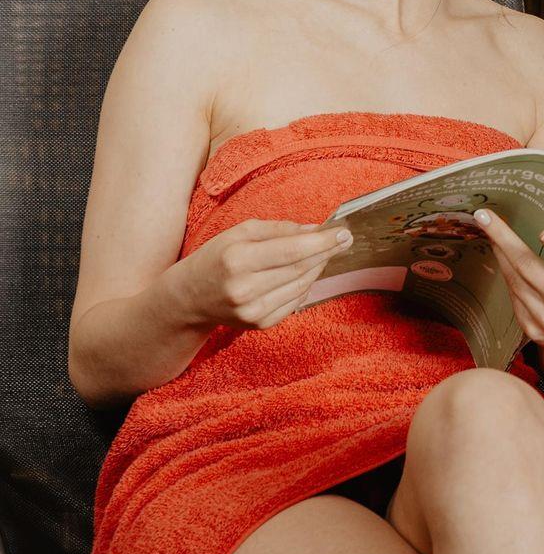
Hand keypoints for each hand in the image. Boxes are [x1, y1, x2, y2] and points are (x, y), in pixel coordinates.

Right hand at [168, 218, 356, 330]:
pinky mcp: (259, 324)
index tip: (344, 233)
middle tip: (343, 240)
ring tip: (323, 253)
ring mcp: (253, 311)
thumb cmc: (216, 258)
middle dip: (326, 252)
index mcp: (237, 260)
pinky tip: (303, 273)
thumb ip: (279, 229)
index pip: (293, 251)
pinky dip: (305, 285)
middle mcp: (245, 289)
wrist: (189, 298)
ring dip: (318, 267)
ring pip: (302, 285)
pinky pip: (295, 301)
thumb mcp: (240, 233)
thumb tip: (316, 230)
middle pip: (301, 268)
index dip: (323, 241)